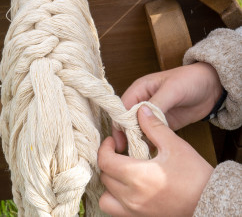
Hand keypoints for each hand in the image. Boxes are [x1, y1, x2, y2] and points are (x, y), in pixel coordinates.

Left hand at [98, 106, 213, 216]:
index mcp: (138, 176)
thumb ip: (154, 127)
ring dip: (109, 183)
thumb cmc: (194, 175)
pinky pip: (116, 211)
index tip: (112, 141)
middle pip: (104, 177)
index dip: (104, 148)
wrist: (211, 202)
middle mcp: (132, 197)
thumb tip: (141, 110)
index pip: (105, 161)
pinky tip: (127, 188)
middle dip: (108, 161)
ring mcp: (135, 212)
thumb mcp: (174, 145)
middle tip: (118, 152)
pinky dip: (115, 199)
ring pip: (106, 198)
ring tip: (120, 172)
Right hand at [114, 62, 221, 151]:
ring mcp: (152, 114)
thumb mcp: (172, 90)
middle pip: (128, 121)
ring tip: (139, 157)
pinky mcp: (163, 123)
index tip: (121, 141)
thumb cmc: (190, 80)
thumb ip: (156, 103)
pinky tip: (150, 155)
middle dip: (127, 135)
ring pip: (138, 130)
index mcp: (139, 90)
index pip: (123, 108)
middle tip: (129, 153)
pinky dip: (150, 143)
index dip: (120, 124)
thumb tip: (141, 116)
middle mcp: (142, 102)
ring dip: (138, 141)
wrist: (212, 86)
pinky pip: (152, 134)